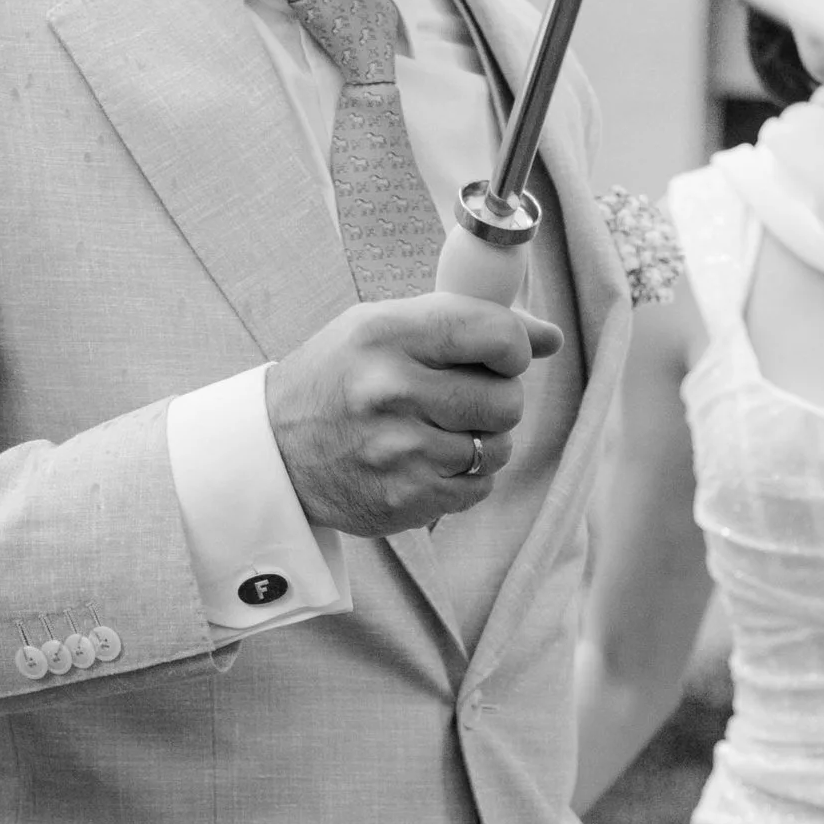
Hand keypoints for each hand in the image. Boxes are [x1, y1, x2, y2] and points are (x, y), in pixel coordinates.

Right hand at [265, 294, 566, 538]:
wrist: (273, 454)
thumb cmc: (337, 380)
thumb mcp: (381, 328)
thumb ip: (464, 324)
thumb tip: (549, 338)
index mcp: (386, 335)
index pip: (494, 333)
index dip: (514, 346)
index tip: (502, 356)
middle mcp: (391, 390)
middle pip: (506, 398)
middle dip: (499, 398)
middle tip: (465, 398)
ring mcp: (399, 451)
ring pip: (497, 447)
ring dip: (483, 440)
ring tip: (441, 431)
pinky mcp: (406, 499)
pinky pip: (478, 487)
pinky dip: (465, 477)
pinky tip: (429, 462)